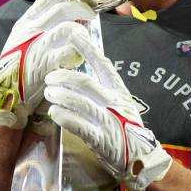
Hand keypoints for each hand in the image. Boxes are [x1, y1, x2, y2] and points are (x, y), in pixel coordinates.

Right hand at [0, 0, 97, 128]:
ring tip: (86, 37)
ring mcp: (37, 47)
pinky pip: (69, 53)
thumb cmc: (18, 68)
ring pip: (69, 29)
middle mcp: (30, 31)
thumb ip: (39, 26)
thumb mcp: (22, 40)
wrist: (5, 97)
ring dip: (82, 32)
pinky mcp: (44, 65)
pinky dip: (78, 54)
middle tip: (93, 13)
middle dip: (82, 8)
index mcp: (25, 23)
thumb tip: (63, 11)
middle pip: (62, 9)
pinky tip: (79, 58)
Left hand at [44, 49, 171, 190]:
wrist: (141, 157)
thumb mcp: (120, 102)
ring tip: (49, 93)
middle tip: (49, 76)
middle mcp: (114, 102)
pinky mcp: (102, 140)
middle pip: (86, 83)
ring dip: (60, 96)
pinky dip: (65, 117)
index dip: (88, 48)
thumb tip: (83, 70)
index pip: (103, 64)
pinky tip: (55, 113)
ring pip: (80, 103)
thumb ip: (104, 88)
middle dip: (64, 77)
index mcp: (119, 90)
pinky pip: (80, 125)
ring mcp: (109, 121)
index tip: (74, 33)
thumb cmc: (126, 126)